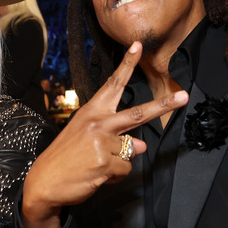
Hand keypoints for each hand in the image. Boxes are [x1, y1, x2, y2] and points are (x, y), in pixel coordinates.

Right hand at [21, 42, 187, 227]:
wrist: (44, 181)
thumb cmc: (64, 157)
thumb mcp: (86, 139)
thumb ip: (114, 137)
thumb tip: (141, 145)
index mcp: (91, 111)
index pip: (113, 84)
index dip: (127, 65)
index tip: (138, 46)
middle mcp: (98, 123)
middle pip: (137, 113)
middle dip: (163, 106)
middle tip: (183, 96)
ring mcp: (102, 143)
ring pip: (131, 151)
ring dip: (118, 162)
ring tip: (95, 164)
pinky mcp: (105, 163)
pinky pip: (125, 169)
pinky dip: (114, 176)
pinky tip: (96, 174)